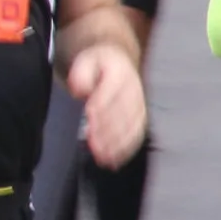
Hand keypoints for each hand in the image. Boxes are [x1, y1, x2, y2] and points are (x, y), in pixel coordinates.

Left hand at [66, 43, 145, 167]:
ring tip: (103, 157)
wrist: (119, 60)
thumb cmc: (99, 64)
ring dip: (117, 143)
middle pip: (122, 112)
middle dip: (108, 131)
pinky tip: (115, 159)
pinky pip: (137, 134)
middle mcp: (134, 89)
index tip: (90, 119)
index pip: (110, 92)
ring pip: (131, 126)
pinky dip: (126, 148)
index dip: (101, 106)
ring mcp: (140, 103)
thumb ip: (80, 74)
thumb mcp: (86, 60)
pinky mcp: (141, 116)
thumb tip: (79, 89)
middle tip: (94, 146)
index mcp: (120, 72)